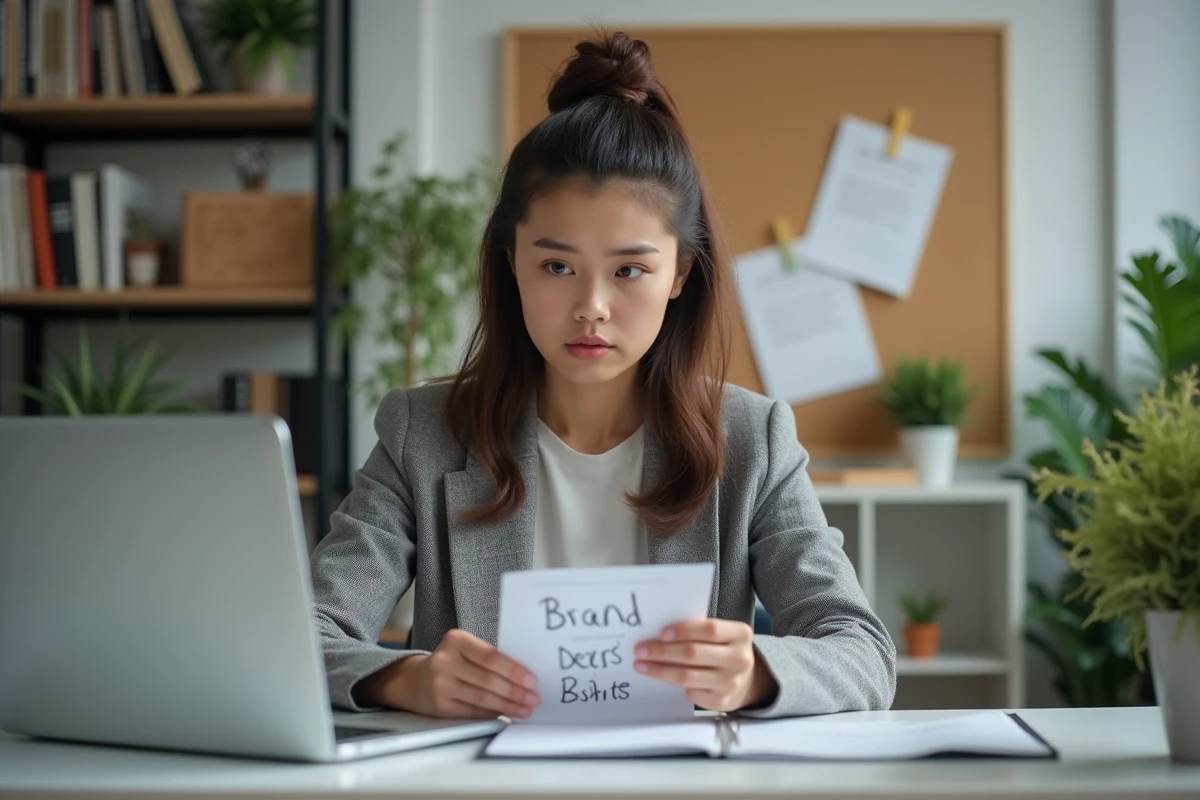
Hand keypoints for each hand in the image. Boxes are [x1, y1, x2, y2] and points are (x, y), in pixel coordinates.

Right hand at [391, 629, 540, 718]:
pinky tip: (506, 714)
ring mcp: (439, 685)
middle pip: (487, 680)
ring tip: (524, 709)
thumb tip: (523, 677)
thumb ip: (489, 658)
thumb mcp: (465, 649)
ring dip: (508, 706)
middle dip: (515, 691)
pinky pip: (472, 712)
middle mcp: (444, 661)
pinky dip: (492, 714)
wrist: (415, 680)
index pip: (490, 656)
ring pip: (482, 698)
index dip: (513, 670)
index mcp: (456, 640)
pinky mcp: (439, 707)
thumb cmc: (452, 662)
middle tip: (533, 698)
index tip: (532, 680)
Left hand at [633, 618, 776, 711]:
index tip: (661, 633)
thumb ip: (698, 631)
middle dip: (662, 651)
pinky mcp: (722, 702)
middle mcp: (740, 659)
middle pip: (694, 654)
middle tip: (640, 650)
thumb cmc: (723, 650)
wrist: (746, 681)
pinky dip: (675, 685)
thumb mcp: (721, 635)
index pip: (710, 630)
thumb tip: (659, 633)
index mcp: (741, 634)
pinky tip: (664, 678)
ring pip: (687, 676)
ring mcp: (731, 682)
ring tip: (641, 665)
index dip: (684, 631)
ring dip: (660, 670)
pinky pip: (691, 693)